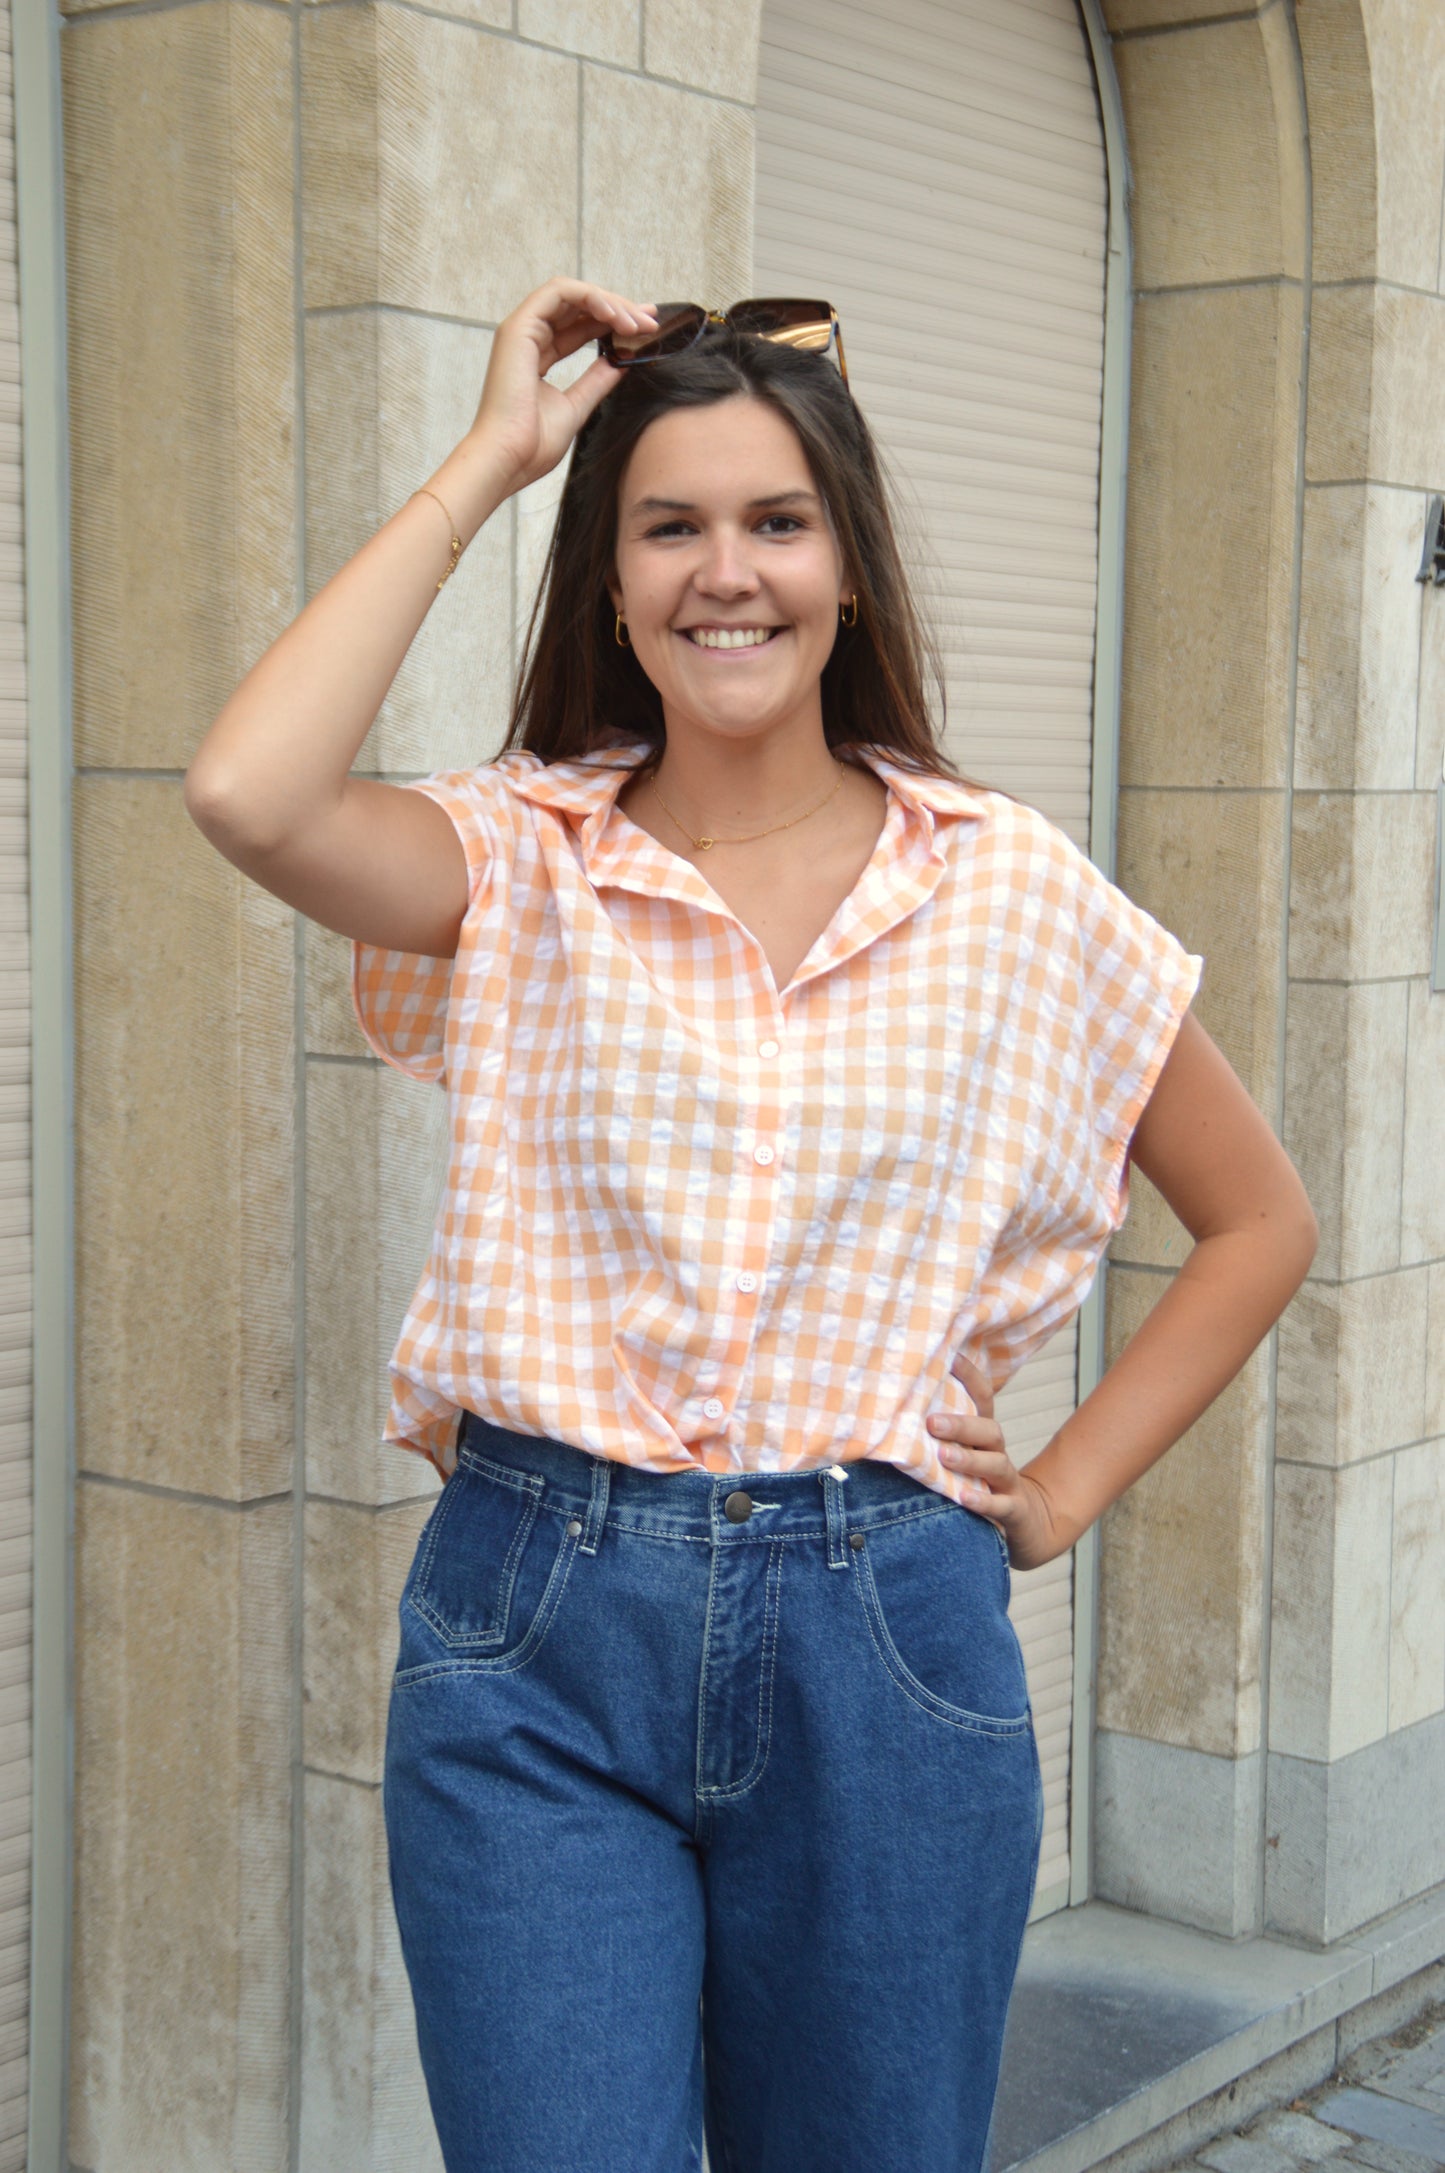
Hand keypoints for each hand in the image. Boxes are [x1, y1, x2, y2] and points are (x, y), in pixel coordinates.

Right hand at [468, 277, 657, 494]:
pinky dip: (589, 298)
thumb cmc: (532, 445)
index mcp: (538, 356)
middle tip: (650, 321)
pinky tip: (613, 315)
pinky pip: (559, 293)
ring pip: (572, 295)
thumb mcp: (577, 406)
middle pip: (579, 308)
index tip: (646, 329)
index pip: (580, 328)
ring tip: (636, 322)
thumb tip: (621, 362)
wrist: (508, 459)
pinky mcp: (519, 326)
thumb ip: (597, 380)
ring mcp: (522, 329)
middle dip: (619, 309)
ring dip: (608, 303)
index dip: (614, 323)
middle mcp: (529, 338)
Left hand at [925, 1354, 1071, 1570]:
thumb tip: (887, 1415)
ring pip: (996, 1465)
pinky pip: (1001, 1506)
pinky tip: (963, 1497)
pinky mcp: (1015, 1512)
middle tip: (932, 1422)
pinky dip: (983, 1501)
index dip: (970, 1377)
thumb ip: (934, 1439)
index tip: (949, 1357)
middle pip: (988, 1430)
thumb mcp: (962, 1459)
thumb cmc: (981, 1486)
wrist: (1028, 1524)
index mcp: (983, 1438)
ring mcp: (1008, 1484)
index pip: (982, 1399)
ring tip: (944, 1456)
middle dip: (961, 1424)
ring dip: (970, 1459)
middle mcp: (997, 1455)